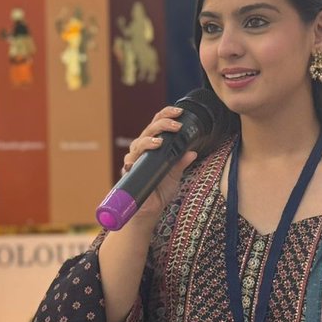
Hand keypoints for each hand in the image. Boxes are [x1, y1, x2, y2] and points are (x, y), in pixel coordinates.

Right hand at [121, 106, 197, 223]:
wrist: (150, 209)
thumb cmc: (161, 190)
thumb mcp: (175, 174)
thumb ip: (181, 162)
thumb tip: (192, 152)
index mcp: (154, 145)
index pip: (158, 123)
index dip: (167, 115)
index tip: (180, 112)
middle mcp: (143, 149)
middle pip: (149, 129)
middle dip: (162, 124)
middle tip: (176, 126)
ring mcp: (135, 159)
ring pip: (138, 142)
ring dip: (149, 140)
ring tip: (160, 142)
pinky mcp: (129, 172)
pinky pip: (129, 162)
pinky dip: (133, 160)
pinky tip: (137, 160)